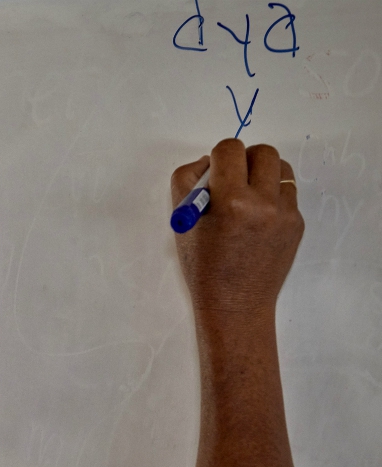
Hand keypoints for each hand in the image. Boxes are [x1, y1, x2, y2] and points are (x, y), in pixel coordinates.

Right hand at [171, 139, 303, 315]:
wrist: (234, 305)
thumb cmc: (202, 266)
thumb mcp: (182, 222)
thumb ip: (187, 181)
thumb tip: (208, 161)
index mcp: (230, 201)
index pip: (229, 149)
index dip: (218, 156)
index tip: (213, 172)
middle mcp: (262, 203)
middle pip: (262, 152)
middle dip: (244, 159)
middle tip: (232, 177)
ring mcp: (285, 214)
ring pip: (281, 167)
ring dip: (263, 172)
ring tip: (248, 193)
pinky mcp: (297, 223)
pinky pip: (288, 192)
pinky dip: (271, 195)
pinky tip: (257, 216)